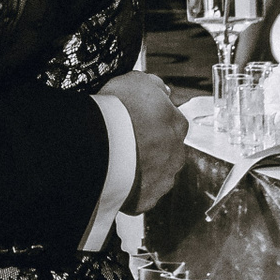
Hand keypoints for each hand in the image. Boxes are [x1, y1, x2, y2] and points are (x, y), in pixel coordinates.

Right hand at [99, 71, 186, 213]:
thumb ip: (155, 85)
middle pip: (166, 151)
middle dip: (150, 148)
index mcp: (178, 125)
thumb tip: (164, 90)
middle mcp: (177, 154)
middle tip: (126, 143)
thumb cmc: (120, 109)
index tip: (135, 122)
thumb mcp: (137, 80)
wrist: (101, 143)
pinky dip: (130, 189)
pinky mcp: (147, 200)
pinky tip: (115, 179)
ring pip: (155, 174)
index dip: (152, 122)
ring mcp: (163, 180)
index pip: (171, 123)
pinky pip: (140, 195)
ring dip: (142, 170)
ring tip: (117, 162)